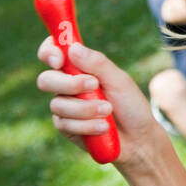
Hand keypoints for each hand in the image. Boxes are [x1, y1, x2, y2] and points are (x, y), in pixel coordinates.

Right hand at [36, 39, 165, 169]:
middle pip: (46, 79)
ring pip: (58, 104)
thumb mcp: (119, 81)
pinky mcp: (66, 127)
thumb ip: (98, 64)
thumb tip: (73, 47)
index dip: (49, 51)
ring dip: (86, 108)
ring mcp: (65, 107)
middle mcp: (67, 86)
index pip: (53, 53)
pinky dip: (87, 125)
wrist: (138, 138)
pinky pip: (65, 124)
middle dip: (69, 84)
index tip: (58, 59)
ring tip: (108, 110)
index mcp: (80, 68)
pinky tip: (103, 127)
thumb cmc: (130, 105)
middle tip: (94, 85)